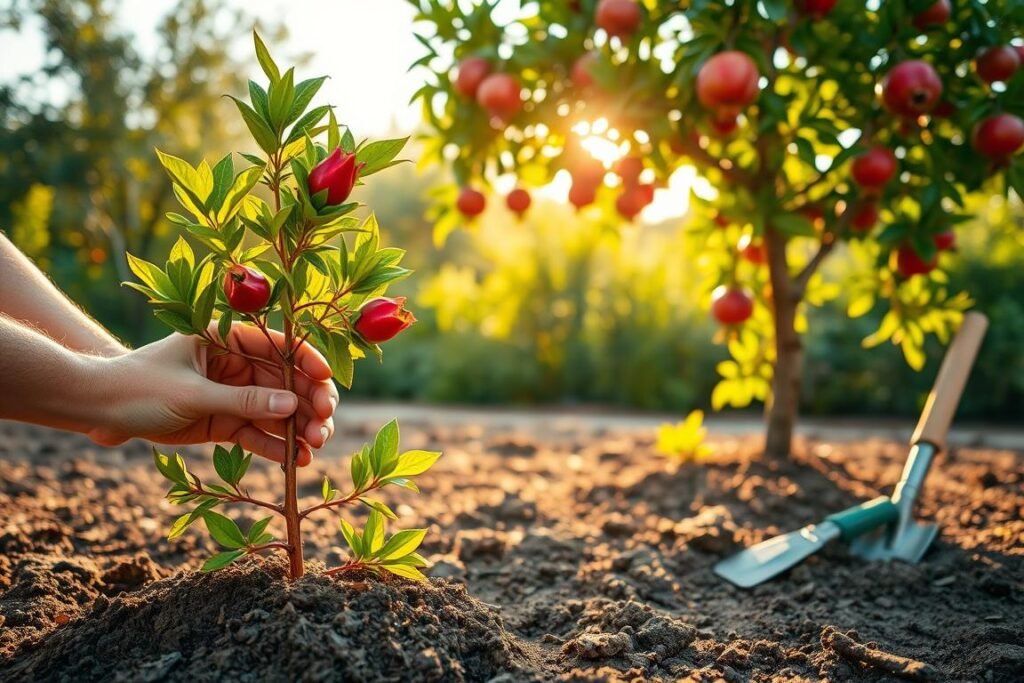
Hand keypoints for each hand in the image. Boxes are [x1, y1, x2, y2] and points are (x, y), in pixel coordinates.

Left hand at [88, 323, 336, 464]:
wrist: (99, 409)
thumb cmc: (140, 386)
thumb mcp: (193, 393)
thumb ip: (243, 402)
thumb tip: (293, 408)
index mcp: (228, 337)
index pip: (279, 345)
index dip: (307, 362)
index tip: (328, 383)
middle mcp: (237, 362)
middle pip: (287, 381)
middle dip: (310, 402)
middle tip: (325, 425)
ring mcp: (233, 393)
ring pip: (278, 410)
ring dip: (300, 428)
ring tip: (317, 446)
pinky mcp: (225, 422)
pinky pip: (258, 433)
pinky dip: (277, 447)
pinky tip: (297, 460)